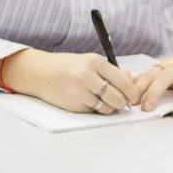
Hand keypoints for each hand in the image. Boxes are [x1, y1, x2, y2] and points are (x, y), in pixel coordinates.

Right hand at [0, 48, 138, 113]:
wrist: (39, 73)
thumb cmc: (66, 66)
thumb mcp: (88, 61)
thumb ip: (111, 70)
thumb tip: (132, 79)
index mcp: (94, 62)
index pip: (124, 81)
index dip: (133, 92)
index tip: (134, 96)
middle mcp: (86, 76)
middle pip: (118, 97)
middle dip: (123, 102)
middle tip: (122, 102)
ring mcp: (79, 91)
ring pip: (107, 107)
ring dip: (110, 107)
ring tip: (105, 101)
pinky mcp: (73, 104)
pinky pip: (93, 111)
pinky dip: (95, 108)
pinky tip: (88, 101)